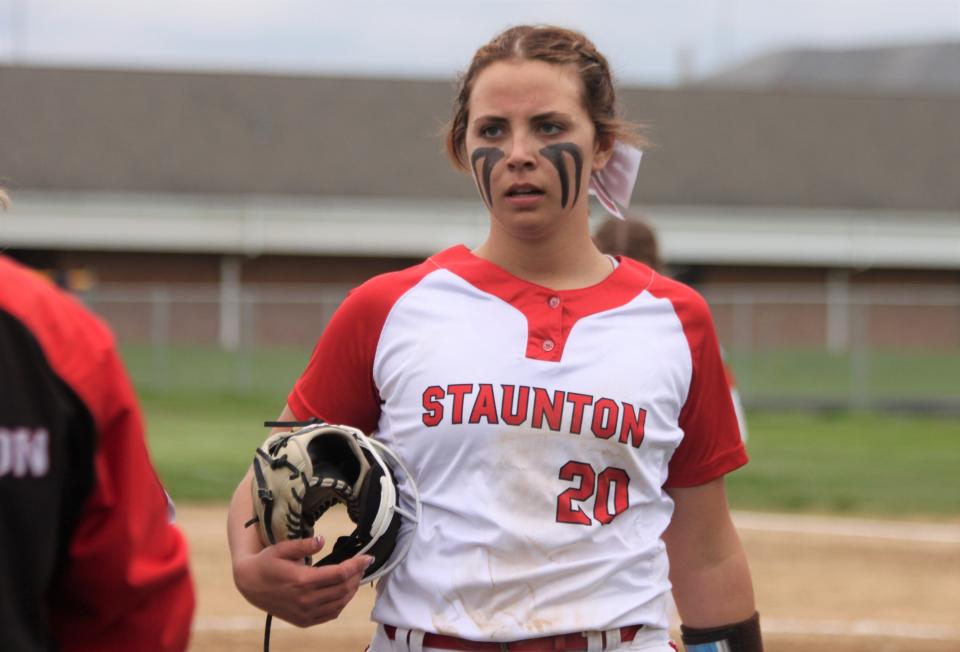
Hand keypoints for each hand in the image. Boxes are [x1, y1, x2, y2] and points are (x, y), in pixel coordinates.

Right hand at [232, 536, 372, 626]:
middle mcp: (306, 600)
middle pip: (343, 589)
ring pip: (339, 603)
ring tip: (356, 577)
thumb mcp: (282, 548)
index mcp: (302, 581)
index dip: (356, 565)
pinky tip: (344, 592)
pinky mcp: (303, 621)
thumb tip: (322, 540)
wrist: (249, 584)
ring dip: (352, 590)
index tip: (367, 557)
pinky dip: (341, 604)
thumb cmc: (267, 562)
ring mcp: (305, 613)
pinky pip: (330, 614)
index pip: (340, 574)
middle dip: (357, 576)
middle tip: (363, 565)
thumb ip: (304, 545)